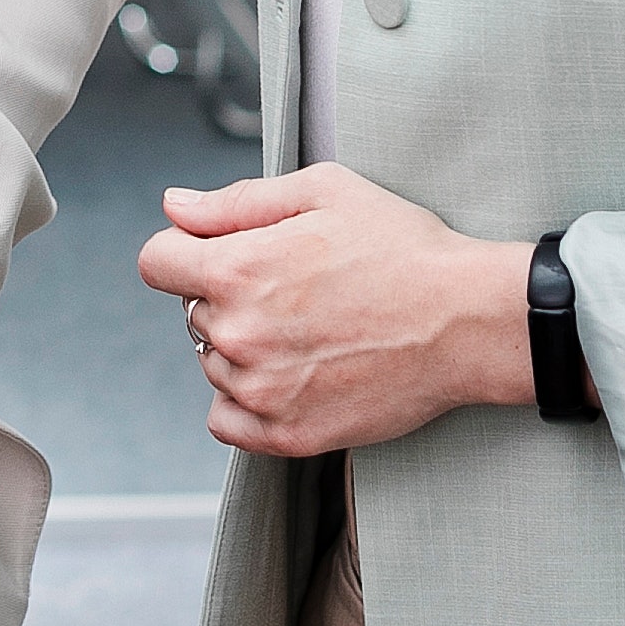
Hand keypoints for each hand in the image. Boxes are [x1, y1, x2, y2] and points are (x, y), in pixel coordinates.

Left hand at [137, 166, 532, 458]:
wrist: (467, 320)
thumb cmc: (404, 249)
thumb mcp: (323, 192)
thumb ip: (235, 201)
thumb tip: (175, 207)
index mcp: (238, 268)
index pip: (157, 262)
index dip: (187, 250)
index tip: (223, 253)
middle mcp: (238, 334)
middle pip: (191, 311)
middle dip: (228, 295)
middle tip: (295, 287)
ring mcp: (261, 390)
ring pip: (212, 363)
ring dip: (242, 347)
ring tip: (309, 328)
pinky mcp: (287, 434)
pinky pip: (226, 421)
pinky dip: (247, 401)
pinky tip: (293, 374)